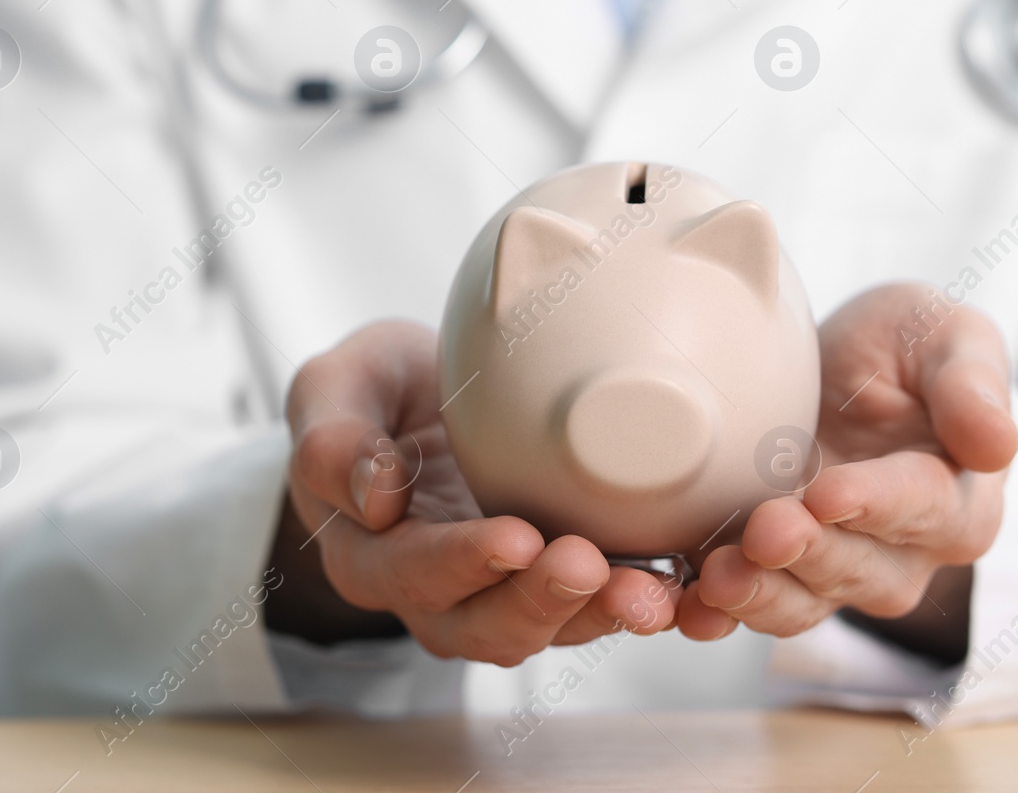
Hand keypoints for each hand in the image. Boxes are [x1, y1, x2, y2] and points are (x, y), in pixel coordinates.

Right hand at [271, 321, 678, 665]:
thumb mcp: (334, 390)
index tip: (514, 537)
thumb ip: (335, 439)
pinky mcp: (556, 574)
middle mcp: (438, 593)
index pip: (413, 571)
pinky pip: (598, 602)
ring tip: (649, 592)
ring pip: (551, 627)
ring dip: (600, 614)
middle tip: (588, 564)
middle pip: (487, 623)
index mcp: (373, 555)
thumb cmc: (371, 396)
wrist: (416, 404)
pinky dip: (640, 597)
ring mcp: (503, 591)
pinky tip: (683, 583)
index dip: (463, 561)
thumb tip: (376, 494)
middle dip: (542, 601)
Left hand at [677, 284, 1016, 651]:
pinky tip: (685, 607)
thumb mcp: (947, 334)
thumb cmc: (906, 347)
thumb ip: (971, 380)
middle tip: (764, 528)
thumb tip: (997, 442)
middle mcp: (904, 551)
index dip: (874, 503)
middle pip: (860, 568)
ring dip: (760, 594)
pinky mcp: (778, 572)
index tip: (829, 492)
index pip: (923, 506)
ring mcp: (837, 569)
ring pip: (805, 601)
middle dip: (809, 554)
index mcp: (958, 496)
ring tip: (717, 576)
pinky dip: (715, 614)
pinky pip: (752, 606)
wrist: (839, 366)